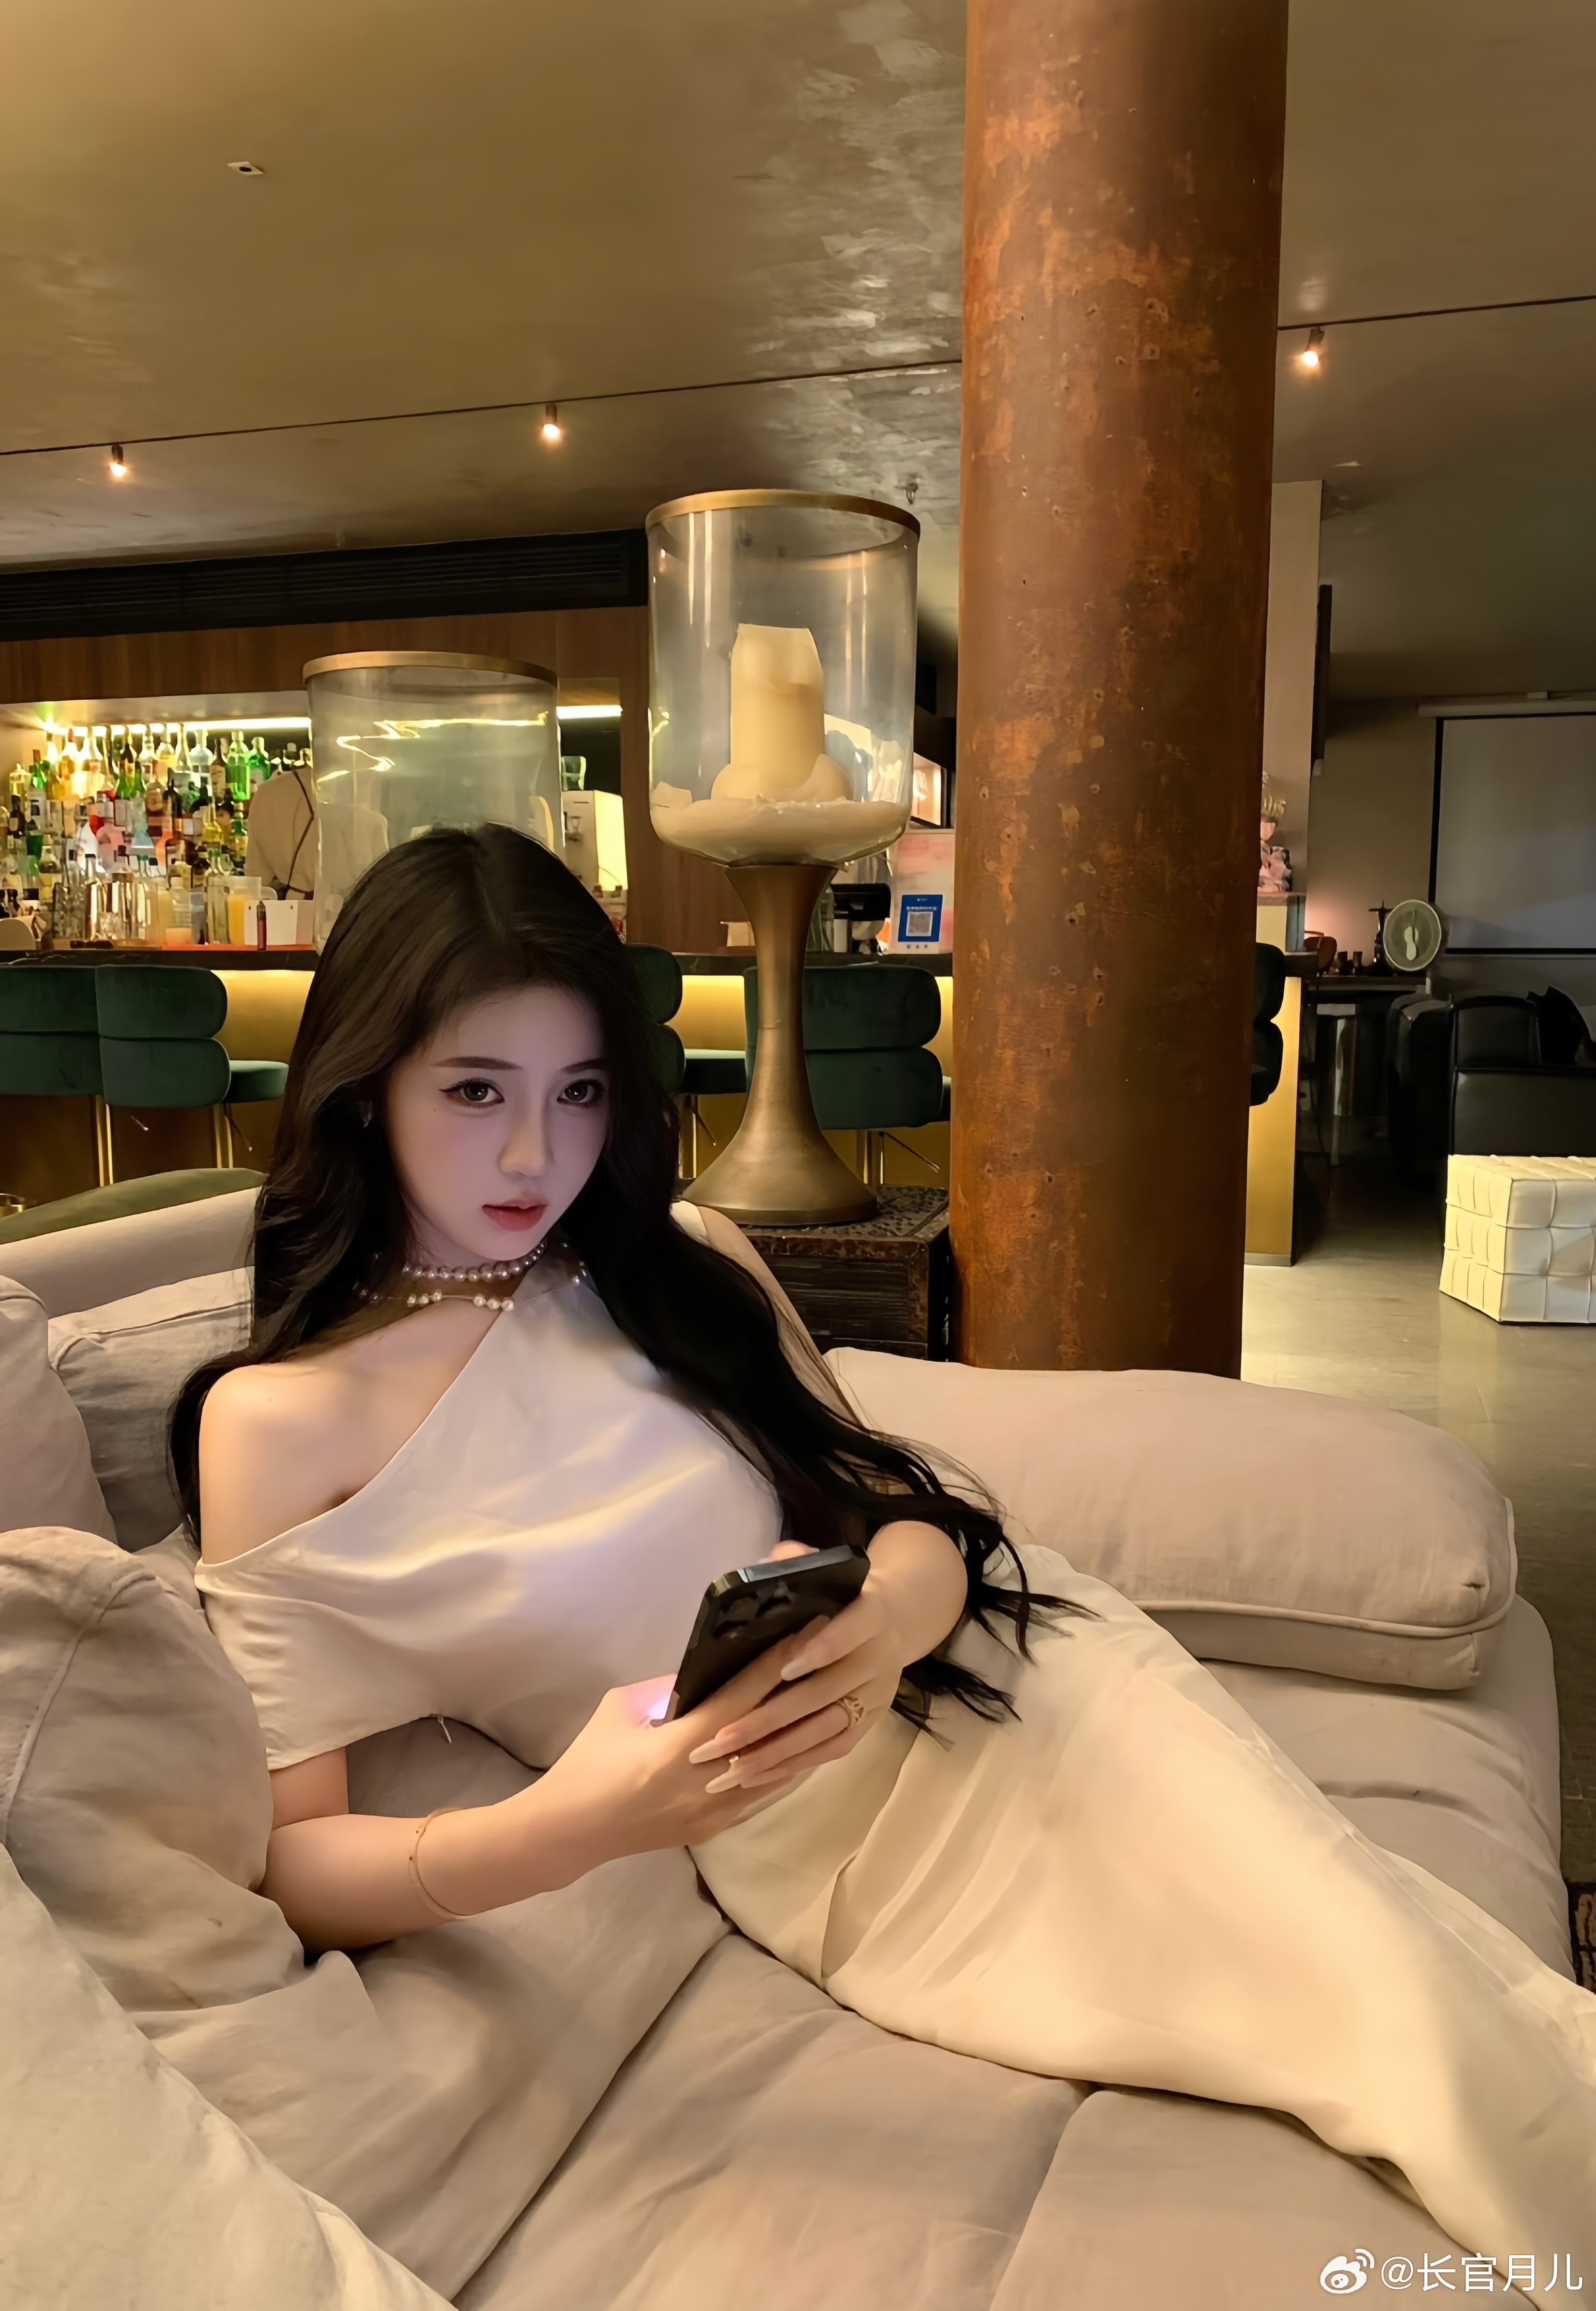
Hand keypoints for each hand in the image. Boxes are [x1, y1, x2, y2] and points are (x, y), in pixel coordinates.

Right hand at [529, 1628, 823, 1873]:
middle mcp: (702, 1784)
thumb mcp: (619, 1710)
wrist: (569, 1832)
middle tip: (827, 1660)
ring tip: (824, 1700)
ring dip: (798, 1736)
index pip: (740, 1701)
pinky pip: (759, 1796)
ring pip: (773, 1771)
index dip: (774, 1667)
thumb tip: (705, 1676)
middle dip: (798, 1696)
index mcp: (676, 1749)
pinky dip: (781, 1769)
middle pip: (766, 1736)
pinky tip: (799, 1747)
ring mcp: (712, 1813)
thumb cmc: (587, 1763)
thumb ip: (665, 1691)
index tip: (806, 1635)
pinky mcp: (712, 1831)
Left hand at [682, 1521, 965, 1791]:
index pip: (851, 1631)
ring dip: (776, 1752)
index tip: (784, 1666)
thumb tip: (766, 1562)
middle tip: (722, 1738)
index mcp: (872, 1613)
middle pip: (824, 1693)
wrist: (897, 1618)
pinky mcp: (868, 1722)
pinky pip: (831, 1750)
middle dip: (770, 1718)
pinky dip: (793, 1765)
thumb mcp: (829, 1570)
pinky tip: (756, 1777)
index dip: (822, 1648)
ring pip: (825, 1729)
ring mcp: (875, 1696)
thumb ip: (799, 1561)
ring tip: (729, 1769)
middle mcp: (879, 1658)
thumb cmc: (844, 1593)